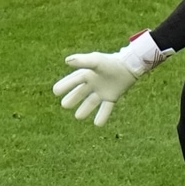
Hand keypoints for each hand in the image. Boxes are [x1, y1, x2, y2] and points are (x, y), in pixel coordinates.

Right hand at [54, 32, 170, 126]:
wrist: (129, 66)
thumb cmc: (111, 62)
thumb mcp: (96, 61)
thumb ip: (82, 61)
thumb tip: (66, 61)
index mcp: (88, 74)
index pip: (74, 81)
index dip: (65, 86)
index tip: (55, 91)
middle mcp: (94, 83)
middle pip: (81, 93)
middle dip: (73, 98)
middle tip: (64, 105)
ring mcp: (103, 91)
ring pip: (91, 102)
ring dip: (85, 109)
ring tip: (78, 117)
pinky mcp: (112, 97)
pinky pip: (106, 108)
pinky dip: (102, 116)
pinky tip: (97, 124)